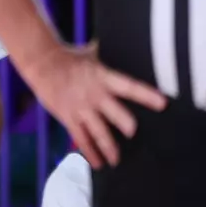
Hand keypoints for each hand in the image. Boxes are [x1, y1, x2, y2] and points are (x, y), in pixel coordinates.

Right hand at [26, 43, 167, 168]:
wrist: (42, 63)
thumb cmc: (72, 56)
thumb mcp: (95, 52)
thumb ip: (113, 54)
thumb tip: (135, 42)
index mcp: (105, 77)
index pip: (129, 87)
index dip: (146, 95)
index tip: (162, 103)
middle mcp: (95, 94)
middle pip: (114, 113)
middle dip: (125, 124)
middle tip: (134, 133)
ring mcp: (81, 108)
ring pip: (98, 131)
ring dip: (108, 147)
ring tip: (117, 160)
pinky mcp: (69, 118)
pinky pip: (81, 138)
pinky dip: (89, 152)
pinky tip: (98, 163)